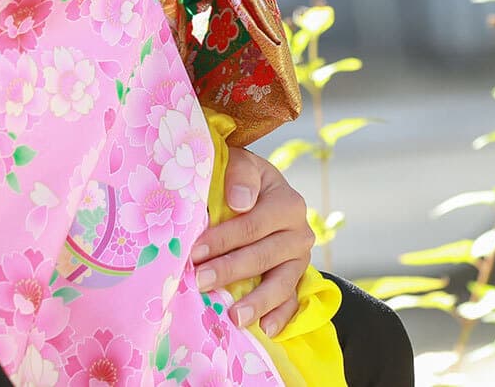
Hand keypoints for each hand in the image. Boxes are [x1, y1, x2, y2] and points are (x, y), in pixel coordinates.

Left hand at [191, 145, 312, 336]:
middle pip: (263, 255)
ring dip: (257, 301)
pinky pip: (293, 300)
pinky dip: (282, 317)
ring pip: (281, 282)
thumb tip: (241, 202)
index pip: (253, 224)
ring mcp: (300, 259)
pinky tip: (265, 330)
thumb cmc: (241, 182)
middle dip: (230, 270)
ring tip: (234, 317)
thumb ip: (240, 174)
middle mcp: (299, 231)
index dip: (223, 238)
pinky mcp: (298, 279)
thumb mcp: (241, 165)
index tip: (194, 251)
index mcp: (286, 201)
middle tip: (200, 281)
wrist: (260, 194)